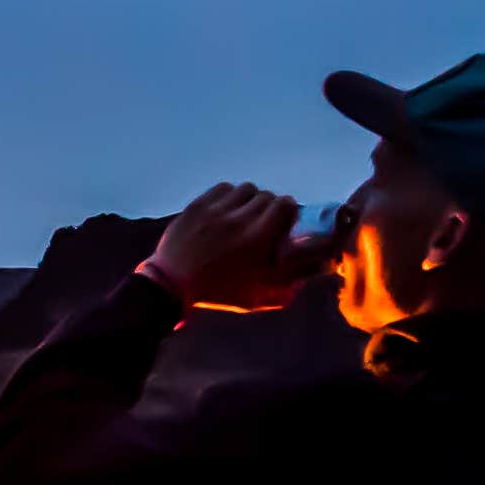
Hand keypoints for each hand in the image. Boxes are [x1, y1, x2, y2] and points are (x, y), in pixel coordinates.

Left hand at [141, 182, 304, 312]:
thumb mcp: (256, 296)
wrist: (171, 287)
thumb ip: (287, 285)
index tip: (284, 220)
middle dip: (269, 207)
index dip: (288, 210)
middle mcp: (239, 220)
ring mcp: (216, 210)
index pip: (286, 205)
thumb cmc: (217, 295)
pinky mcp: (198, 205)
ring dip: (249, 200)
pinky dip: (229, 196)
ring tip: (243, 214)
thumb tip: (312, 272)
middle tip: (262, 221)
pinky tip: (226, 209)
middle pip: (267, 196)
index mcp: (257, 240)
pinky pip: (223, 188)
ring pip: (246, 189)